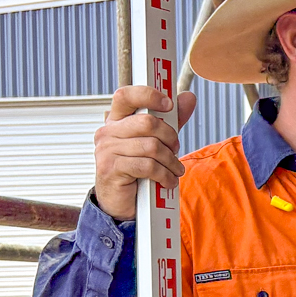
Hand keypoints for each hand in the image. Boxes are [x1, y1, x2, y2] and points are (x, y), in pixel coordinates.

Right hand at [93, 85, 196, 220]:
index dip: (149, 95)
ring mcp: (107, 150)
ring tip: (175, 170)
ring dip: (170, 161)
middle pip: (148, 123)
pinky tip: (167, 181)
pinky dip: (164, 175)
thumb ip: (171, 120)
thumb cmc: (138, 168)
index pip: (127, 95)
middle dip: (169, 137)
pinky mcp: (111, 169)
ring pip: (151, 147)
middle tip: (175, 148)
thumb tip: (188, 97)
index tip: (169, 105)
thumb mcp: (156, 140)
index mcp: (116, 120)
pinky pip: (147, 166)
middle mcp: (108, 132)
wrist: (122, 201)